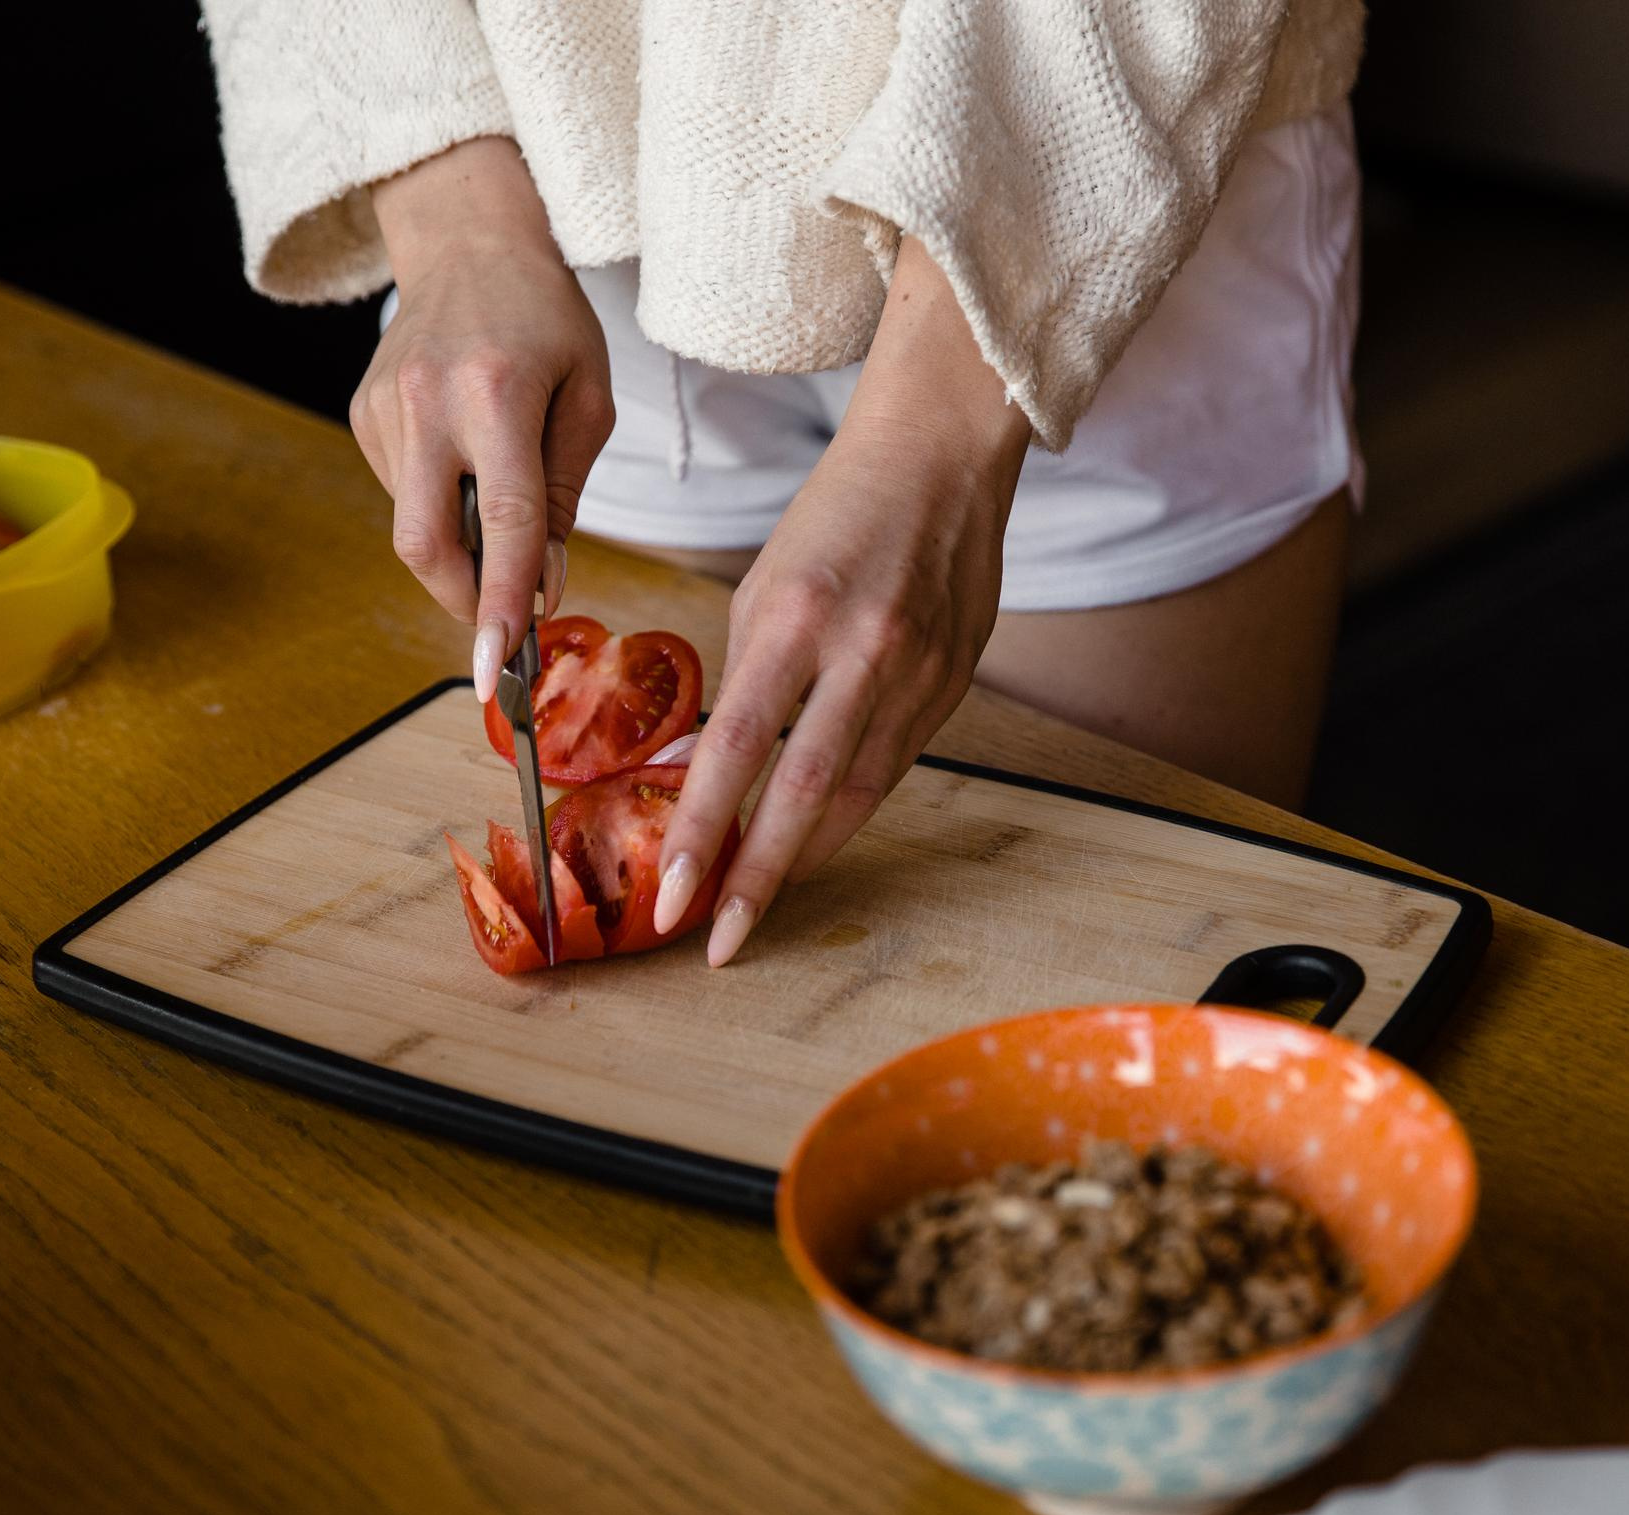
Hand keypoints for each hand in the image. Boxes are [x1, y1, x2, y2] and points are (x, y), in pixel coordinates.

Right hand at [350, 137, 613, 698]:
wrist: (469, 240)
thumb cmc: (546, 320)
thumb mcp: (588, 398)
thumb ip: (565, 495)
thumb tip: (541, 585)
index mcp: (496, 394)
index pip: (503, 524)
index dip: (502, 604)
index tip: (500, 669)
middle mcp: (428, 401)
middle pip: (423, 545)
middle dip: (463, 601)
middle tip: (500, 620)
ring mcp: (383, 407)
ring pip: (410, 528)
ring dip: (458, 547)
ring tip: (494, 496)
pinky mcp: (361, 412)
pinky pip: (399, 494)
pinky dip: (437, 505)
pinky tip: (463, 459)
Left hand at [654, 240, 1032, 966]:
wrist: (941, 458)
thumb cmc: (833, 515)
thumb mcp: (761, 588)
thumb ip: (740, 681)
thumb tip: (708, 770)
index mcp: (795, 618)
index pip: (737, 749)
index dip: (702, 833)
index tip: (672, 899)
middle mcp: (864, 653)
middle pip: (805, 795)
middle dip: (757, 880)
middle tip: (720, 942)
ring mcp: (920, 674)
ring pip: (857, 794)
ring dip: (804, 856)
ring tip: (757, 900)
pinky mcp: (956, 683)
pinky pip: (895, 765)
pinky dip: (849, 806)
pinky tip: (816, 832)